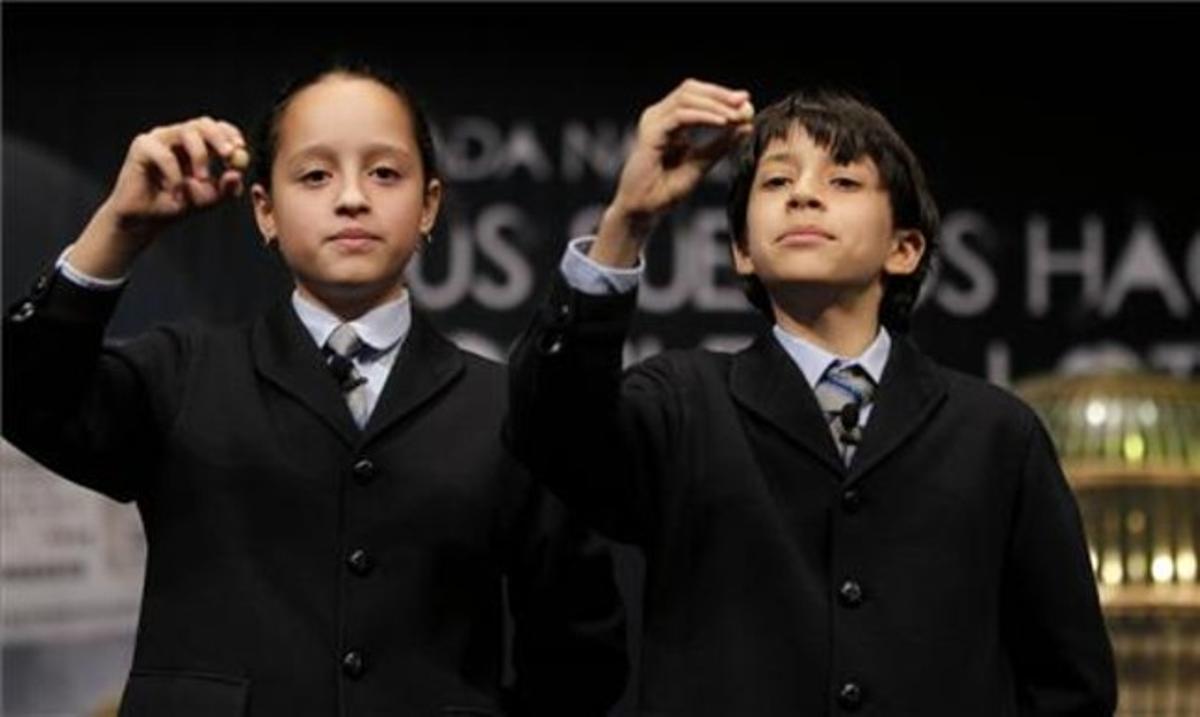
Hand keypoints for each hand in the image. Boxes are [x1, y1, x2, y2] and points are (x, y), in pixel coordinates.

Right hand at [70, 117, 247, 277]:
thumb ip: (226, 188)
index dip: (230, 134)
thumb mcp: (209, 199)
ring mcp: (158, 138)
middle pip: (202, 123)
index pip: (216, 128)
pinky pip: (165, 154)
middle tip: (230, 155)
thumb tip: (237, 174)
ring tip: (202, 181)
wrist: (145, 220)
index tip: (241, 149)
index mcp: (195, 144)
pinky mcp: (142, 146)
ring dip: (200, 156)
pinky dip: (176, 175)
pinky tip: (176, 193)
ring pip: (186, 132)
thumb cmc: (176, 204)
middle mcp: (176, 136)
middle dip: (220, 137)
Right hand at [590, 80, 752, 266]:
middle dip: (720, 94)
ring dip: (715, 105)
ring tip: (736, 115)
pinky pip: (680, 116)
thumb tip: (746, 125)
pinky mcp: (650, 134)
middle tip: (744, 102)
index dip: (721, 95)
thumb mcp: (701, 164)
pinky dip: (703, 116)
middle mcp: (658, 117)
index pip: (695, 95)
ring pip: (686, 98)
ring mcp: (653, 123)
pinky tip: (721, 123)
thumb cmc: (666, 190)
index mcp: (669, 121)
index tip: (746, 102)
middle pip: (690, 90)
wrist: (644, 210)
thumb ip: (720, 145)